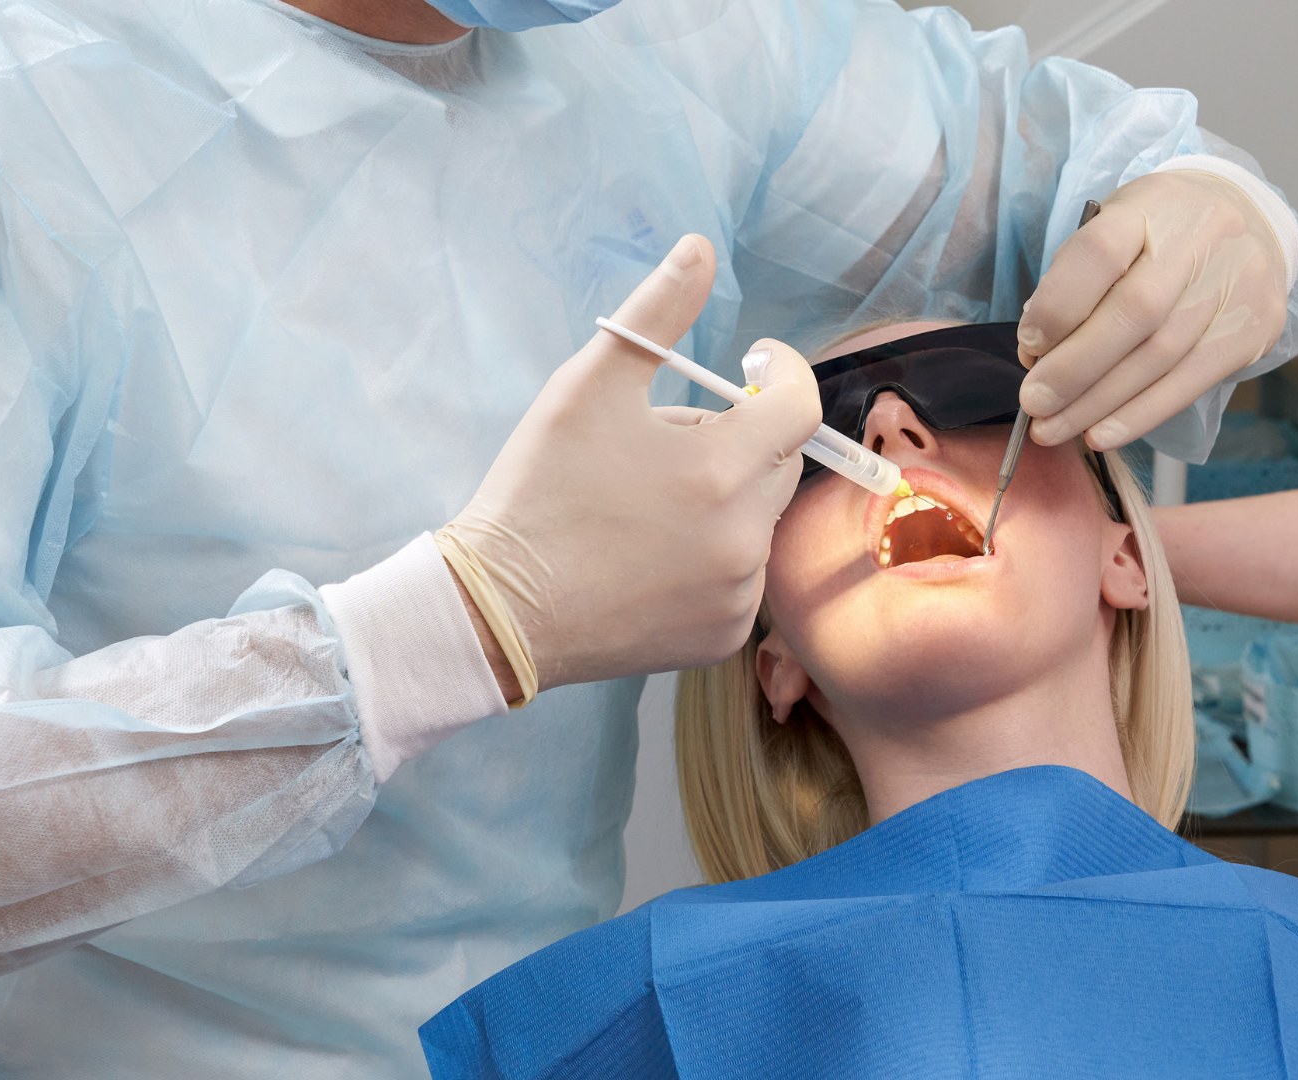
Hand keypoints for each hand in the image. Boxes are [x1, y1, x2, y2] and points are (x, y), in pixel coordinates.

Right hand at [441, 235, 819, 689]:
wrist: (497, 609)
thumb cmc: (539, 489)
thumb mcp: (588, 387)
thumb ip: (654, 314)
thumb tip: (700, 247)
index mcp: (721, 470)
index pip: (799, 407)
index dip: (781, 372)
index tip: (752, 359)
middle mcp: (743, 538)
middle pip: (777, 462)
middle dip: (738, 437)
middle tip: (664, 440)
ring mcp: (737, 594)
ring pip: (757, 519)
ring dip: (725, 497)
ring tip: (647, 502)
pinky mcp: (722, 635)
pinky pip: (741, 576)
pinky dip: (712, 556)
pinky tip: (650, 554)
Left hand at [1016, 170, 1288, 448]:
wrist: (1247, 222)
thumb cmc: (1158, 237)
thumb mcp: (1112, 233)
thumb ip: (1072, 285)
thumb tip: (1038, 354)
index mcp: (1149, 205)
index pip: (1099, 251)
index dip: (1058, 304)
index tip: (1028, 345)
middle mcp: (1200, 238)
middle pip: (1134, 313)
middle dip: (1074, 369)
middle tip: (1033, 404)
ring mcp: (1235, 282)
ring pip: (1160, 356)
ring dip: (1098, 403)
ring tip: (1055, 428)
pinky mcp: (1255, 327)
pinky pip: (1190, 382)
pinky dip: (1139, 415)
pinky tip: (1102, 434)